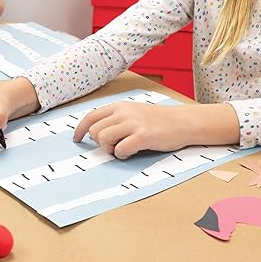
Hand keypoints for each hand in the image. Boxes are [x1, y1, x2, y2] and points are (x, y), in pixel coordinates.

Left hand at [73, 102, 191, 158]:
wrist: (184, 122)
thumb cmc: (159, 120)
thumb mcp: (135, 112)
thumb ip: (117, 119)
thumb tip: (97, 133)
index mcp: (120, 106)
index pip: (91, 116)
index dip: (80, 129)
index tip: (77, 139)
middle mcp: (124, 112)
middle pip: (95, 130)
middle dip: (100, 142)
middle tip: (113, 146)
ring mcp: (133, 124)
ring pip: (103, 139)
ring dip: (110, 149)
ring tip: (123, 149)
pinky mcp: (143, 136)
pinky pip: (120, 150)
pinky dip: (123, 155)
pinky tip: (132, 152)